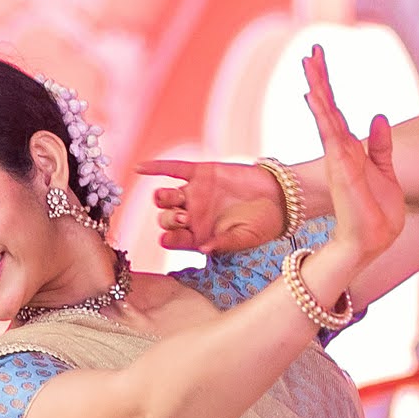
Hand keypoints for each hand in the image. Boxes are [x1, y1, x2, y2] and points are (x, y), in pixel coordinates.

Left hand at [135, 157, 285, 253]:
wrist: (279, 197)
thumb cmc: (263, 225)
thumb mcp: (245, 239)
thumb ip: (225, 244)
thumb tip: (204, 250)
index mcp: (199, 236)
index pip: (174, 240)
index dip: (168, 239)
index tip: (170, 239)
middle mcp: (192, 217)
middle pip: (165, 219)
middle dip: (169, 219)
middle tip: (184, 217)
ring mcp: (195, 194)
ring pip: (166, 196)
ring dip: (164, 199)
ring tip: (173, 199)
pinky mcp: (201, 173)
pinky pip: (173, 168)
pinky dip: (156, 167)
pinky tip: (139, 168)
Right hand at [301, 45, 404, 271]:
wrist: (375, 240)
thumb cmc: (378, 213)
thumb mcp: (386, 172)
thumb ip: (381, 146)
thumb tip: (378, 116)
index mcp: (350, 152)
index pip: (336, 112)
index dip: (327, 86)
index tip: (319, 60)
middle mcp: (340, 152)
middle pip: (327, 108)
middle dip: (319, 79)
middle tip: (311, 51)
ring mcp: (339, 160)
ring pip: (326, 116)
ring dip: (319, 89)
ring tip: (310, 64)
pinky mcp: (342, 168)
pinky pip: (331, 135)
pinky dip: (323, 114)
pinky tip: (315, 95)